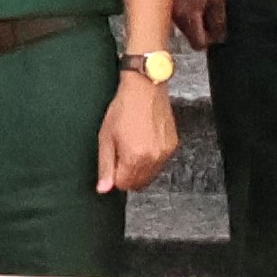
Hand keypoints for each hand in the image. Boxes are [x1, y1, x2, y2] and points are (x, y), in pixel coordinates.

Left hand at [99, 63, 179, 193]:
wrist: (145, 88)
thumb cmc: (124, 107)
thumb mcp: (106, 137)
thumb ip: (105, 166)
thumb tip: (104, 188)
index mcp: (135, 158)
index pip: (123, 185)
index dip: (115, 176)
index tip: (113, 161)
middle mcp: (153, 158)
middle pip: (138, 184)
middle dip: (128, 174)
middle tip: (122, 154)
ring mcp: (165, 153)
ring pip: (150, 176)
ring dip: (140, 168)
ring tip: (134, 145)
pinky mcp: (172, 146)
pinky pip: (160, 164)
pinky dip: (151, 159)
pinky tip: (144, 142)